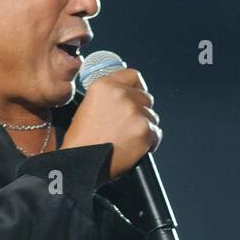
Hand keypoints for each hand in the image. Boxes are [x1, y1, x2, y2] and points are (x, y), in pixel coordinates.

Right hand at [60, 68, 160, 183]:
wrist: (82, 163)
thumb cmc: (82, 141)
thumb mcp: (88, 107)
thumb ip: (109, 97)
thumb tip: (127, 96)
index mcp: (104, 85)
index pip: (133, 76)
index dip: (137, 88)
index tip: (137, 96)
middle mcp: (121, 94)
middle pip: (146, 97)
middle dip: (141, 111)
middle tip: (128, 126)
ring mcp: (134, 112)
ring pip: (152, 116)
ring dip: (145, 127)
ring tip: (127, 139)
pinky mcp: (145, 130)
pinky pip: (156, 133)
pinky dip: (149, 142)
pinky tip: (134, 148)